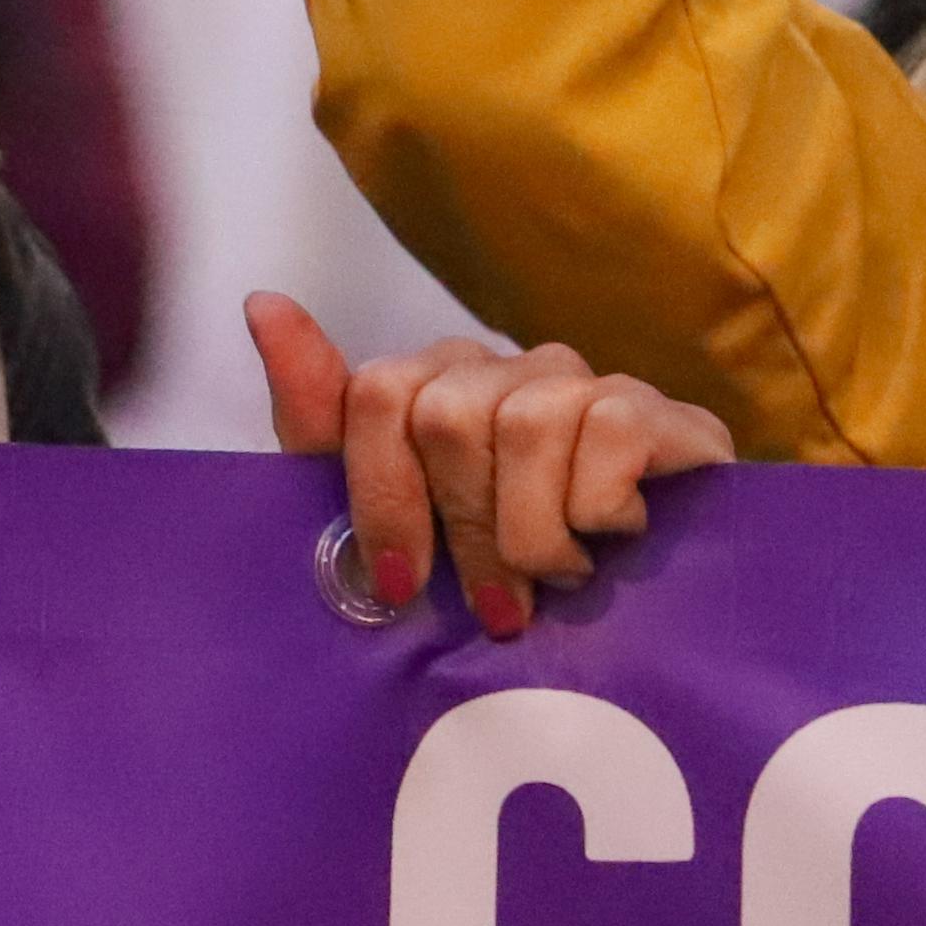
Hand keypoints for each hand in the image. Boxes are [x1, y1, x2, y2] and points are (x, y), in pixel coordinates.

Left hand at [250, 293, 730, 640]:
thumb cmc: (500, 574)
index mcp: (435, 384)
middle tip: (497, 605)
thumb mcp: (392, 521)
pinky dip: (599, 508)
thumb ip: (320, 421)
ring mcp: (584, 383)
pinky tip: (613, 538)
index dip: (381, 498)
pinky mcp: (662, 411)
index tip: (400, 587)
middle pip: (444, 416)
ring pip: (523, 426)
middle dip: (466, 533)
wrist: (648, 623)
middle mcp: (506, 367)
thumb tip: (263, 302)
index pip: (376, 394)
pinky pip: (609, 431)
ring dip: (535, 536)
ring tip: (557, 579)